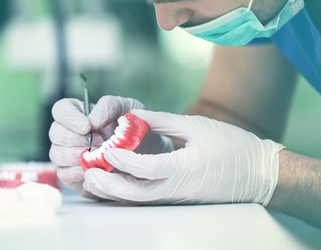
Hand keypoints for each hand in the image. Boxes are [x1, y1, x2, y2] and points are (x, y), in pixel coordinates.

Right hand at [49, 96, 172, 196]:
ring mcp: (68, 155)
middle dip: (75, 139)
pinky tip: (95, 170)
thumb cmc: (136, 130)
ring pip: (57, 154)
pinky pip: (65, 174)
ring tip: (100, 156)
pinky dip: (79, 172)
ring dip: (77, 155)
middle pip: (55, 133)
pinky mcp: (73, 176)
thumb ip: (109, 106)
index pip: (61, 109)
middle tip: (100, 144)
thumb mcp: (128, 109)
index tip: (87, 126)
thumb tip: (92, 120)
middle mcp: (70, 133)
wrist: (147, 157)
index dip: (69, 118)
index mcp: (80, 114)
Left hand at [83, 110, 284, 204]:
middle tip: (88, 173)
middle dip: (109, 185)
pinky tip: (116, 182)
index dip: (123, 159)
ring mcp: (178, 197)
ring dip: (115, 191)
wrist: (258, 174)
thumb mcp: (198, 127)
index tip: (106, 149)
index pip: (147, 168)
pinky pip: (148, 199)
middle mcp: (178, 188)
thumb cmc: (232, 147)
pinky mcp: (179, 198)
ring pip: (139, 200)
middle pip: (136, 194)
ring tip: (94, 179)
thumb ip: (163, 122)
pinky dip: (128, 192)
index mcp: (186, 169)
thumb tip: (135, 117)